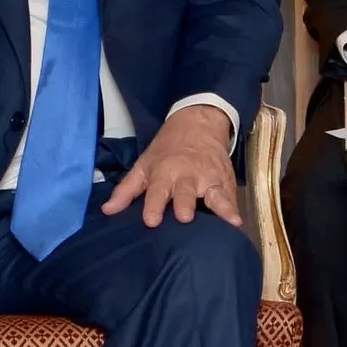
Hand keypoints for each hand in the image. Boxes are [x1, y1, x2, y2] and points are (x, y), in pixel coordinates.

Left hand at [102, 105, 241, 228]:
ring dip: (221, 207)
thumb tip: (107, 211)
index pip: (157, 191)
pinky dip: (235, 209)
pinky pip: (231, 197)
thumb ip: (127, 190)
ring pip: (216, 194)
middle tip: (184, 218)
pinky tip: (239, 222)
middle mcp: (188, 175)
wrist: (199, 123)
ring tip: (230, 221)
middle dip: (185, 204)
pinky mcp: (226, 181)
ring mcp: (210, 178)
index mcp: (165, 171)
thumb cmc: (167, 150)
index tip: (151, 221)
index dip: (154, 205)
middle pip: (187, 192)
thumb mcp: (144, 164)